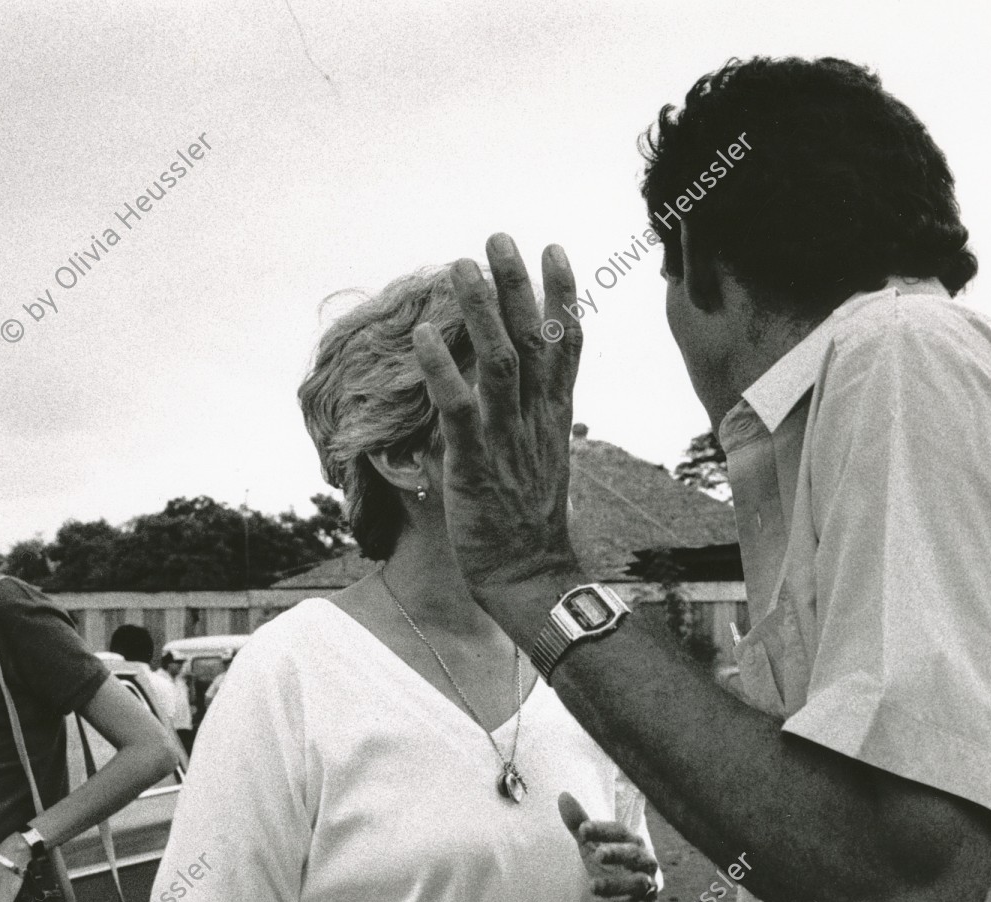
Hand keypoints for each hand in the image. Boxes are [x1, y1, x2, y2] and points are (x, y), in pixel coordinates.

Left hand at [413, 235, 584, 600]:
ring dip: (481, 311)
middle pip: (535, 338)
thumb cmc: (527, 523)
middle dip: (518, 284)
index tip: (554, 249)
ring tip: (462, 266)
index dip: (561, 294)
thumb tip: (507, 396)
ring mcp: (508, 439)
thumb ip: (525, 421)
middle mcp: (536, 419)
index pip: (567, 344)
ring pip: (501, 362)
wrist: (529, 575)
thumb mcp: (537, 461)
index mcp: (553, 416)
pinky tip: (423, 337)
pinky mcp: (477, 464)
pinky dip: (442, 371)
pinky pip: (460, 410)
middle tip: (499, 236)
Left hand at [558, 792, 660, 901]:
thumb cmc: (614, 870)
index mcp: (632, 844)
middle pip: (636, 854)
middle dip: (618, 853)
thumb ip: (581, 825)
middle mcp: (644, 863)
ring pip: (637, 883)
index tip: (582, 830)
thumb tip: (562, 795)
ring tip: (592, 885)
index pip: (621, 832)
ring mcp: (647, 887)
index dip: (603, 830)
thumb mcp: (594, 848)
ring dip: (615, 884)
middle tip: (598, 854)